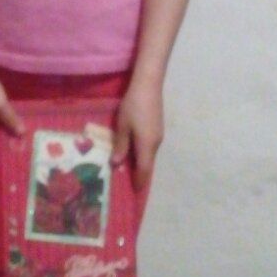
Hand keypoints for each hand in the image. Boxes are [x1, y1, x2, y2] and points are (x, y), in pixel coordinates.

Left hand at [111, 76, 163, 190]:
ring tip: (129, 169)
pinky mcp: (158, 127)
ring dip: (141, 163)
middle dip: (139, 174)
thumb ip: (121, 146)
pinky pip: (150, 146)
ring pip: (149, 154)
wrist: (148, 85)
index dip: (140, 181)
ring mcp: (159, 135)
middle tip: (129, 182)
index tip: (135, 192)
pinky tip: (134, 151)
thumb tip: (117, 164)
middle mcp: (156, 143)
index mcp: (147, 145)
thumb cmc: (133, 106)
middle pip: (148, 163)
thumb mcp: (122, 126)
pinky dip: (143, 153)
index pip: (144, 169)